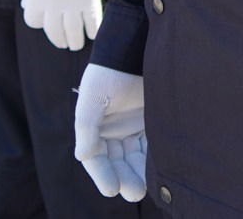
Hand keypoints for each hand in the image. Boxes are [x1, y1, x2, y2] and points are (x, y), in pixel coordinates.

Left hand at [23, 0, 102, 50]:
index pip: (34, 21)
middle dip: (59, 39)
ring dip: (75, 41)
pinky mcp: (89, 0)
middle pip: (54, 31)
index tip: (47, 21)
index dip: (40, 22)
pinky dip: (93, 30)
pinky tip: (93, 34)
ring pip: (73, 31)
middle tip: (65, 44)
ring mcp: (71, 5)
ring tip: (77, 44)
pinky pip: (92, 22)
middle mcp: (51, 6)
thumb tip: (28, 5)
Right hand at [73, 63, 146, 201]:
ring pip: (134, 157)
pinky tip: (159, 170)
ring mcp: (131, 127)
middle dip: (125, 178)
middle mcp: (112, 131)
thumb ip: (87, 127)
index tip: (112, 190)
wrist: (133, 49)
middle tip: (135, 193)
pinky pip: (150, 144)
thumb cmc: (108, 73)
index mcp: (93, 129)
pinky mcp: (151, 121)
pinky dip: (153, 158)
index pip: (96, 158)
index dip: (103, 175)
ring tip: (145, 188)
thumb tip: (83, 156)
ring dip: (139, 173)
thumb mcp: (93, 98)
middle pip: (117, 162)